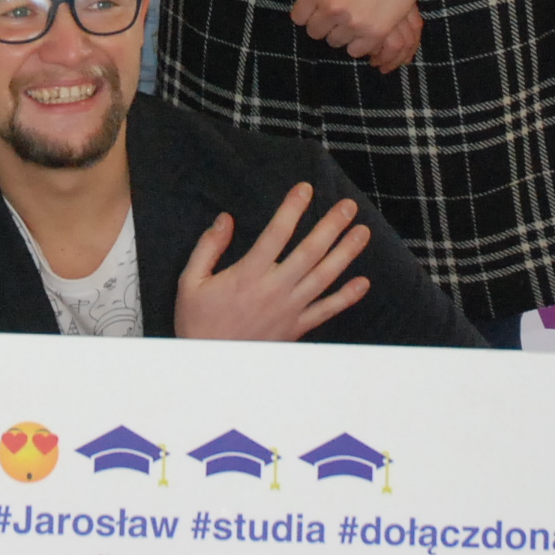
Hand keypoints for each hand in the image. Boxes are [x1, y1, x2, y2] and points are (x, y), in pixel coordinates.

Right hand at [173, 181, 372, 340]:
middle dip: (331, 226)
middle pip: (309, 252)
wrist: (211, 366)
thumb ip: (209, 247)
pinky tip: (363, 283)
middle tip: (349, 207)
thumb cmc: (198, 322)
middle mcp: (274, 289)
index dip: (292, 209)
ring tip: (362, 233)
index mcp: (248, 274)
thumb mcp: (191, 281)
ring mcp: (289, 310)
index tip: (305, 188)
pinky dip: (346, 297)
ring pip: (324, 277)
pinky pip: (326, 311)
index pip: (276, 234)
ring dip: (345, 254)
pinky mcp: (296, 328)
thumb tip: (225, 219)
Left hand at [286, 0, 422, 61]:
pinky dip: (356, 44)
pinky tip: (361, 31)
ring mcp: (352, 23)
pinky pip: (355, 51)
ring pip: (334, 42)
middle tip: (334, 15)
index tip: (316, 10)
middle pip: (315, 32)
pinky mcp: (373, 33)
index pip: (298, 18)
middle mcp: (332, 9)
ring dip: (339, 33)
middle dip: (321, 24)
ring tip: (349, 21)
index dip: (306, 14)